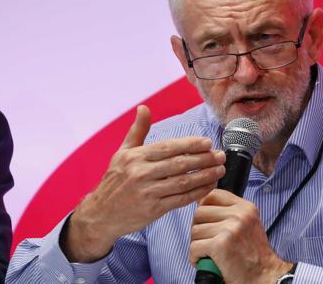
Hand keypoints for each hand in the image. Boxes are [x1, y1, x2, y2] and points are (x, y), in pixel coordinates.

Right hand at [61, 105, 225, 261]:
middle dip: (204, 159)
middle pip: (179, 164)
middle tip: (221, 156)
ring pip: (183, 182)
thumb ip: (137, 131)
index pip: (168, 148)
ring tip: (220, 170)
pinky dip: (197, 193)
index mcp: (135, 157)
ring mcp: (147, 192)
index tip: (208, 143)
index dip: (190, 145)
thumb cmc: (115, 181)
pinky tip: (209, 186)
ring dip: (205, 176)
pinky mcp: (153, 210)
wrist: (101, 215)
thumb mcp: (122, 153)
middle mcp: (141, 173)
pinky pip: (180, 200)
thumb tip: (144, 108)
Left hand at [189, 189, 292, 283]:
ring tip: (208, 253)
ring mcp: (229, 229)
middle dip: (198, 228)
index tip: (206, 220)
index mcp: (245, 207)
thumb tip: (202, 203)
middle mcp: (239, 215)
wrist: (264, 275)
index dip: (204, 206)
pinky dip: (195, 257)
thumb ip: (230, 212)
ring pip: (195, 231)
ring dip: (197, 244)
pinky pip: (194, 247)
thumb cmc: (254, 253)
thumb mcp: (248, 224)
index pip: (213, 195)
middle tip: (206, 241)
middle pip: (199, 212)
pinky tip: (205, 261)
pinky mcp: (220, 245)